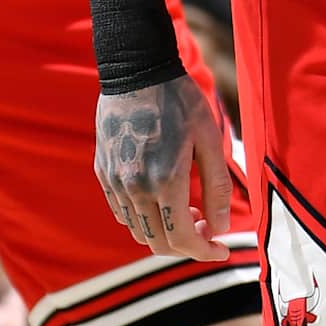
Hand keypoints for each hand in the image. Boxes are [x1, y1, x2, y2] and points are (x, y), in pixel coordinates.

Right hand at [95, 72, 231, 260]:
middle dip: (187, 245)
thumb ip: (217, 188)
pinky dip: (144, 219)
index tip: (222, 250)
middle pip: (159, 244)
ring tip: (186, 208)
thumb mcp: (210, 141)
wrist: (136, 73)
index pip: (182, 240)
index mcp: (166, 181)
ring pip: (139, 232)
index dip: (205, 252)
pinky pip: (122, 213)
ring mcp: (115, 182)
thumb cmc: (180, 103)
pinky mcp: (103, 173)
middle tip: (207, 226)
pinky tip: (161, 199)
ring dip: (165, 233)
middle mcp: (135, 188)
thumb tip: (221, 227)